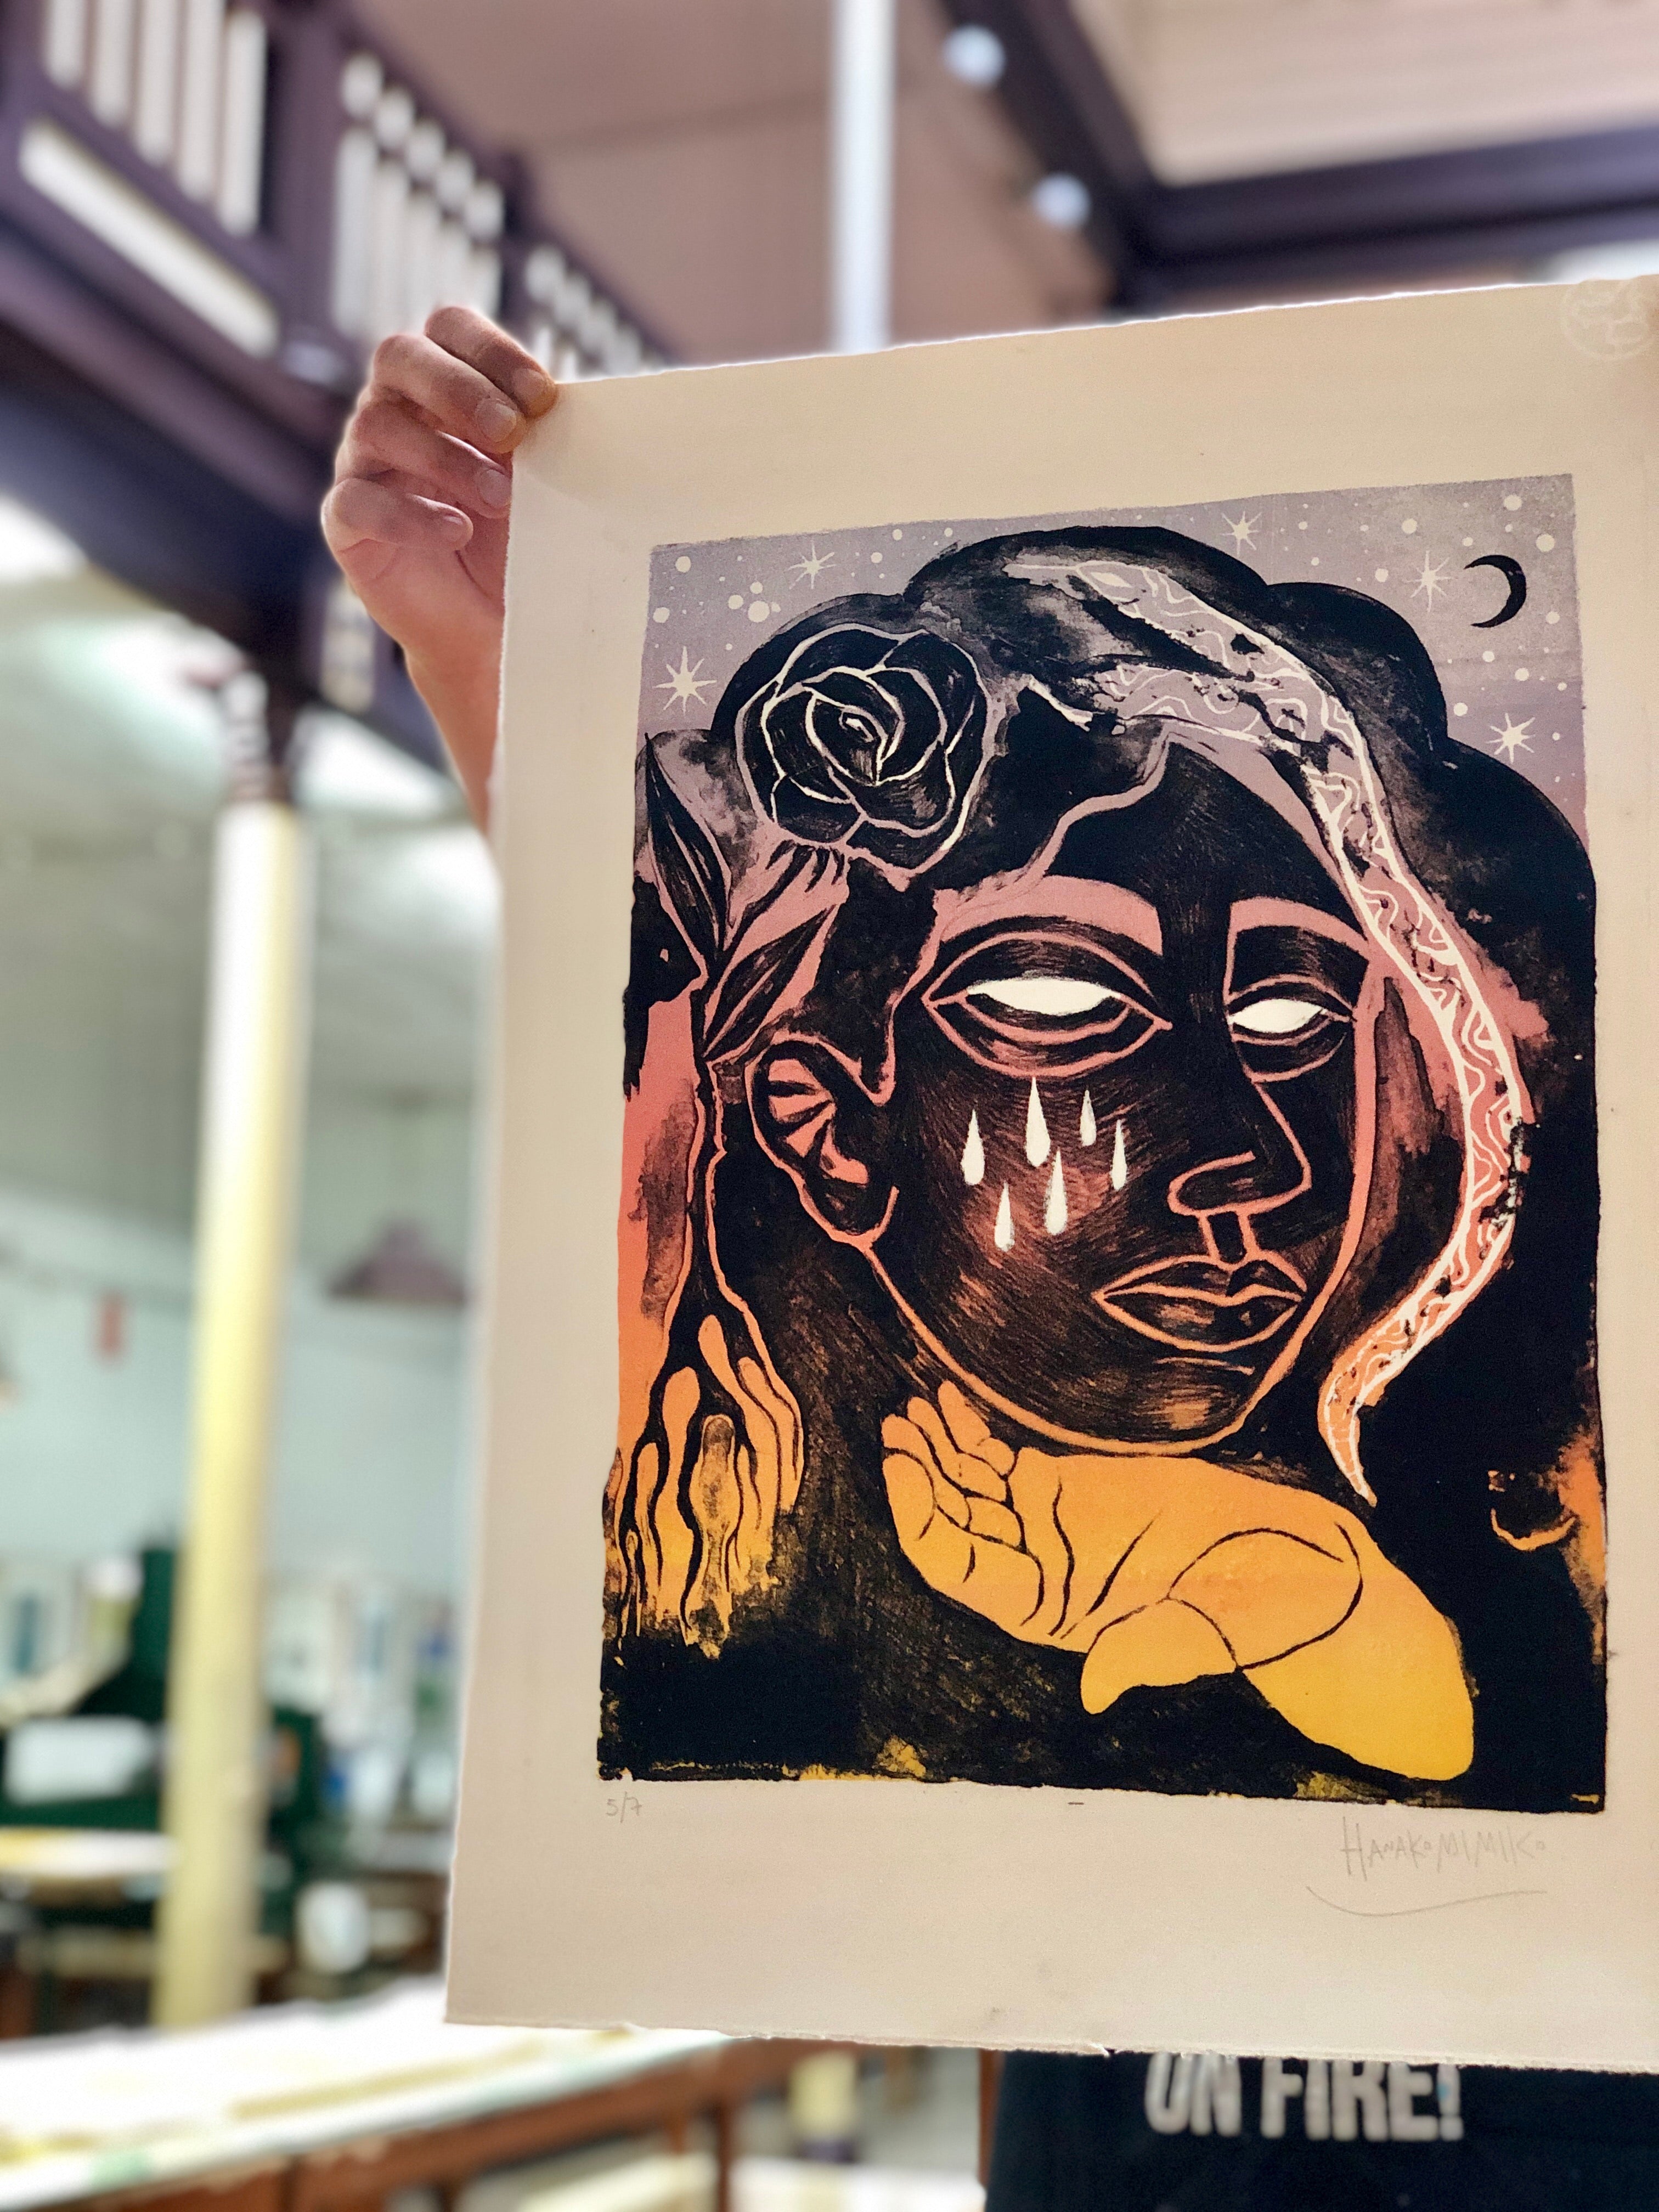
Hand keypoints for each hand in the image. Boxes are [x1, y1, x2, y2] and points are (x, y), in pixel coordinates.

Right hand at [322, 307, 557, 823]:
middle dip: (461, 390)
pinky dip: (411, 515)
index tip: (543, 397)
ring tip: (502, 498)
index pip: (449, 327)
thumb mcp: (546, 479)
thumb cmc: (521, 537)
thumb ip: (551, 436)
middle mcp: (392, 409)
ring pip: (378, 425)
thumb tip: (588, 405)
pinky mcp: (346, 521)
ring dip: (448, 457)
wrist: (493, 623)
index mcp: (441, 382)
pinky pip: (357, 501)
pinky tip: (456, 531)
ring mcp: (362, 462)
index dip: (492, 350)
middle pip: (399, 356)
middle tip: (514, 434)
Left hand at [882, 1383, 1471, 1779]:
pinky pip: (1002, 1463)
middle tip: (898, 1427)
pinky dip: (971, 1434)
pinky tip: (948, 1405)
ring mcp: (1047, 1528)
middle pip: (954, 1521)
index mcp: (1047, 1611)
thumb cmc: (1247, 1614)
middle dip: (920, 1476)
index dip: (924, 1520)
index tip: (903, 1468)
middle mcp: (1034, 1571)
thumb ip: (1143, 1655)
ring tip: (913, 1409)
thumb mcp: (1198, 1637)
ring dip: (936, 1450)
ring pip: (970, 1488)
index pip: (961, 1567)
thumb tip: (1097, 1691)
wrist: (1289, 1572)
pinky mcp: (1069, 1490)